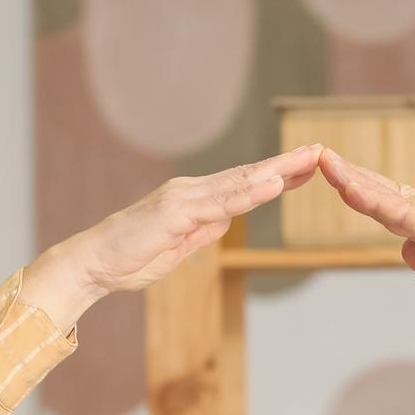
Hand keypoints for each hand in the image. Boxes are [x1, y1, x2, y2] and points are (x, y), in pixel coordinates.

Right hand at [22, 145, 324, 330]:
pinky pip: (220, 202)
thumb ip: (202, 230)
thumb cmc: (131, 257)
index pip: (243, 185)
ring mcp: (183, 198)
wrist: (94, 264)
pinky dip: (249, 192)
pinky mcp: (176, 212)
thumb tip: (224, 221)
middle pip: (247, 175)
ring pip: (239, 183)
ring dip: (275, 171)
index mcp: (194, 201)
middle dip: (286, 164)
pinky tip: (273, 185)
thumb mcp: (178, 247)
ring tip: (307, 160)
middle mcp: (191, 191)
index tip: (306, 169)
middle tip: (320, 151)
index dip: (276, 175)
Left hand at [316, 149, 414, 353]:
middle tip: (320, 158)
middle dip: (357, 180)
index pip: (403, 213)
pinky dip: (386, 206)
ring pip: (402, 202)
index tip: (338, 182)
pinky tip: (357, 194)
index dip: (370, 197)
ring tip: (328, 166)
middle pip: (397, 196)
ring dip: (363, 185)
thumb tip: (405, 250)